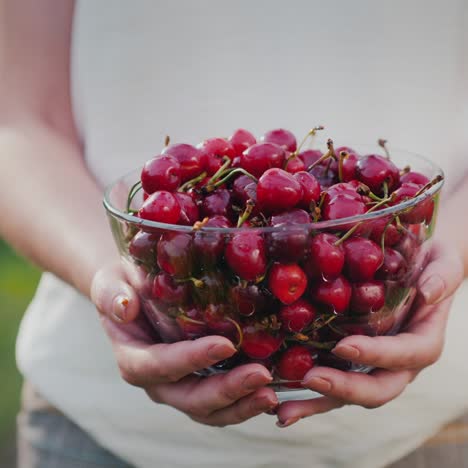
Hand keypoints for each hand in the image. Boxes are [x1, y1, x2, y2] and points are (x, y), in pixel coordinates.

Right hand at [91, 263, 277, 426]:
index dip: (191, 360)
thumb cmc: (123, 285)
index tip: (225, 345)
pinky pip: (223, 403)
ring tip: (272, 394)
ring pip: (210, 410)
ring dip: (242, 405)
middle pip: (191, 398)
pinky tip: (274, 391)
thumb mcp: (110, 283)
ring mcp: (180, 386)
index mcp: (134, 358)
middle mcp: (158, 381)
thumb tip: (124, 306)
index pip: (160, 366)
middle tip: (262, 376)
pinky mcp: (200, 382)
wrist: (134, 294)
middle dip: (227, 391)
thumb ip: (112, 294)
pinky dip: (246, 401)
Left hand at [276, 241, 463, 427]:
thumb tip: (428, 292)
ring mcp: (374, 366)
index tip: (344, 346)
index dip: (377, 355)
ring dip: (318, 404)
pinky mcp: (353, 362)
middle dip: (345, 387)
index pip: (406, 354)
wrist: (419, 265)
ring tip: (284, 412)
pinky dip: (308, 396)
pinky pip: (333, 381)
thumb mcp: (444, 260)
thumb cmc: (431, 261)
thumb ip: (443, 275)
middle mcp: (400, 362)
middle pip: (379, 387)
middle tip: (310, 378)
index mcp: (423, 340)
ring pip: (350, 394)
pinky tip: (279, 402)